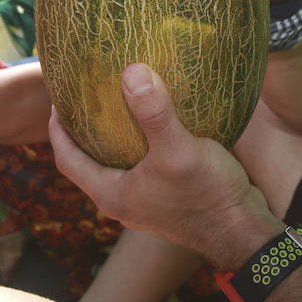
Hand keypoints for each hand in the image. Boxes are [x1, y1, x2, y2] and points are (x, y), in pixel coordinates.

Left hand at [49, 63, 279, 270]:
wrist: (243, 229)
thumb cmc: (207, 196)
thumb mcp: (177, 150)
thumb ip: (153, 113)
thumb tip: (131, 72)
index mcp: (111, 193)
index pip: (67, 159)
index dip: (58, 129)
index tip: (58, 98)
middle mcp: (122, 199)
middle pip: (88, 160)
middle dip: (83, 128)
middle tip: (87, 94)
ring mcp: (144, 199)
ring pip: (116, 161)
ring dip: (112, 134)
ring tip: (118, 100)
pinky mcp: (165, 194)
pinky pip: (141, 163)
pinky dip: (139, 140)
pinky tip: (153, 119)